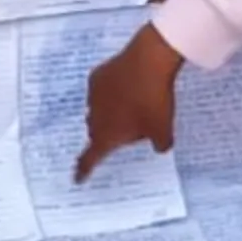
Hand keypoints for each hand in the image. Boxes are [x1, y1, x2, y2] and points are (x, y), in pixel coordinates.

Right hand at [75, 25, 182, 182]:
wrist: (148, 62)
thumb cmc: (154, 102)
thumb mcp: (164, 131)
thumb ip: (160, 144)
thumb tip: (160, 146)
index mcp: (106, 137)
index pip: (91, 159)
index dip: (84, 170)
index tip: (77, 178)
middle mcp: (93, 118)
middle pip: (97, 133)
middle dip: (111, 133)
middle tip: (134, 128)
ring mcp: (93, 96)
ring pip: (99, 111)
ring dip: (111, 112)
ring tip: (135, 104)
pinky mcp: (96, 76)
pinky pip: (101, 90)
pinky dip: (112, 92)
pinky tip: (128, 85)